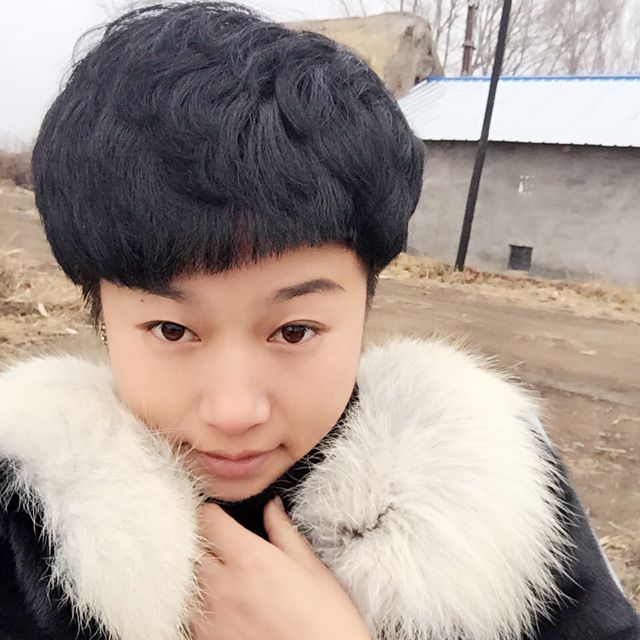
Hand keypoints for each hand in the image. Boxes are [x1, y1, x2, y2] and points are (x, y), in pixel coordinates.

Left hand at [190, 497, 371, 639]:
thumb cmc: (326, 624)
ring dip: (200, 574)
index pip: (207, 520)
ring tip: (224, 578)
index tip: (220, 517)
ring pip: (187, 581)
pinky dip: (200, 604)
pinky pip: (189, 613)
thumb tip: (272, 507)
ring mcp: (209, 618)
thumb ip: (284, 533)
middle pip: (191, 548)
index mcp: (250, 559)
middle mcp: (222, 586)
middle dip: (204, 542)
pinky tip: (223, 607)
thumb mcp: (312, 570)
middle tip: (224, 546)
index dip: (212, 514)